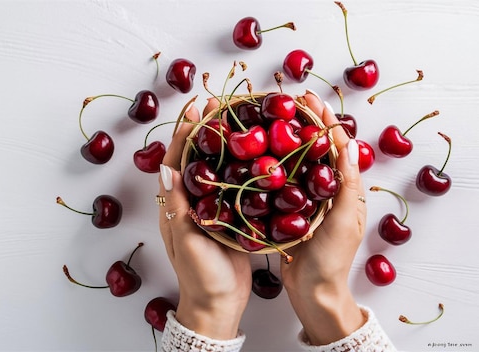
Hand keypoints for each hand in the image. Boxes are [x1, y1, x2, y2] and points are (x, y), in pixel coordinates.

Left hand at [157, 100, 250, 339]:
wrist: (218, 305)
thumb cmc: (200, 276)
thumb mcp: (186, 240)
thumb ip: (178, 206)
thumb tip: (167, 168)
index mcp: (176, 206)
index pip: (177, 162)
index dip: (184, 135)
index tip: (195, 111)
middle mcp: (192, 204)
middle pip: (197, 160)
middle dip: (204, 132)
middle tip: (217, 106)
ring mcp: (212, 210)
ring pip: (216, 170)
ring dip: (223, 145)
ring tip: (236, 121)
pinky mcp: (231, 219)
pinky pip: (234, 187)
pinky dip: (240, 168)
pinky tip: (255, 156)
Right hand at [280, 92, 366, 344]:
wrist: (313, 291)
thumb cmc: (331, 259)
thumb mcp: (342, 221)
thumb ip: (345, 185)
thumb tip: (347, 145)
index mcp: (346, 190)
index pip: (337, 146)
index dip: (325, 120)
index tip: (310, 99)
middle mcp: (327, 190)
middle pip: (317, 148)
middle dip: (306, 122)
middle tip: (288, 101)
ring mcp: (308, 200)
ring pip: (299, 161)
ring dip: (288, 139)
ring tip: (272, 119)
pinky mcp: (290, 211)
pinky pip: (284, 180)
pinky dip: (275, 162)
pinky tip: (260, 154)